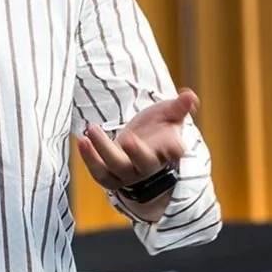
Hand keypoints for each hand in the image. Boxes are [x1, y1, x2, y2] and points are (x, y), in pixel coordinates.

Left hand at [77, 89, 198, 191]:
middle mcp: (149, 165)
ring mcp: (128, 173)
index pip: (174, 152)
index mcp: (167, 151)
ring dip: (103, 149)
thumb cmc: (157, 129)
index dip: (174, 149)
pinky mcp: (110, 176)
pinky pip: (99, 172)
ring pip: (117, 166)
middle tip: (129, 138)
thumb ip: (178, 107)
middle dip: (137, 153)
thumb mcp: (168, 115)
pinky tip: (81, 140)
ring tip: (91, 128)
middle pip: (144, 163)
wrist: (138, 149)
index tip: (175, 145)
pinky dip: (89, 159)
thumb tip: (190, 95)